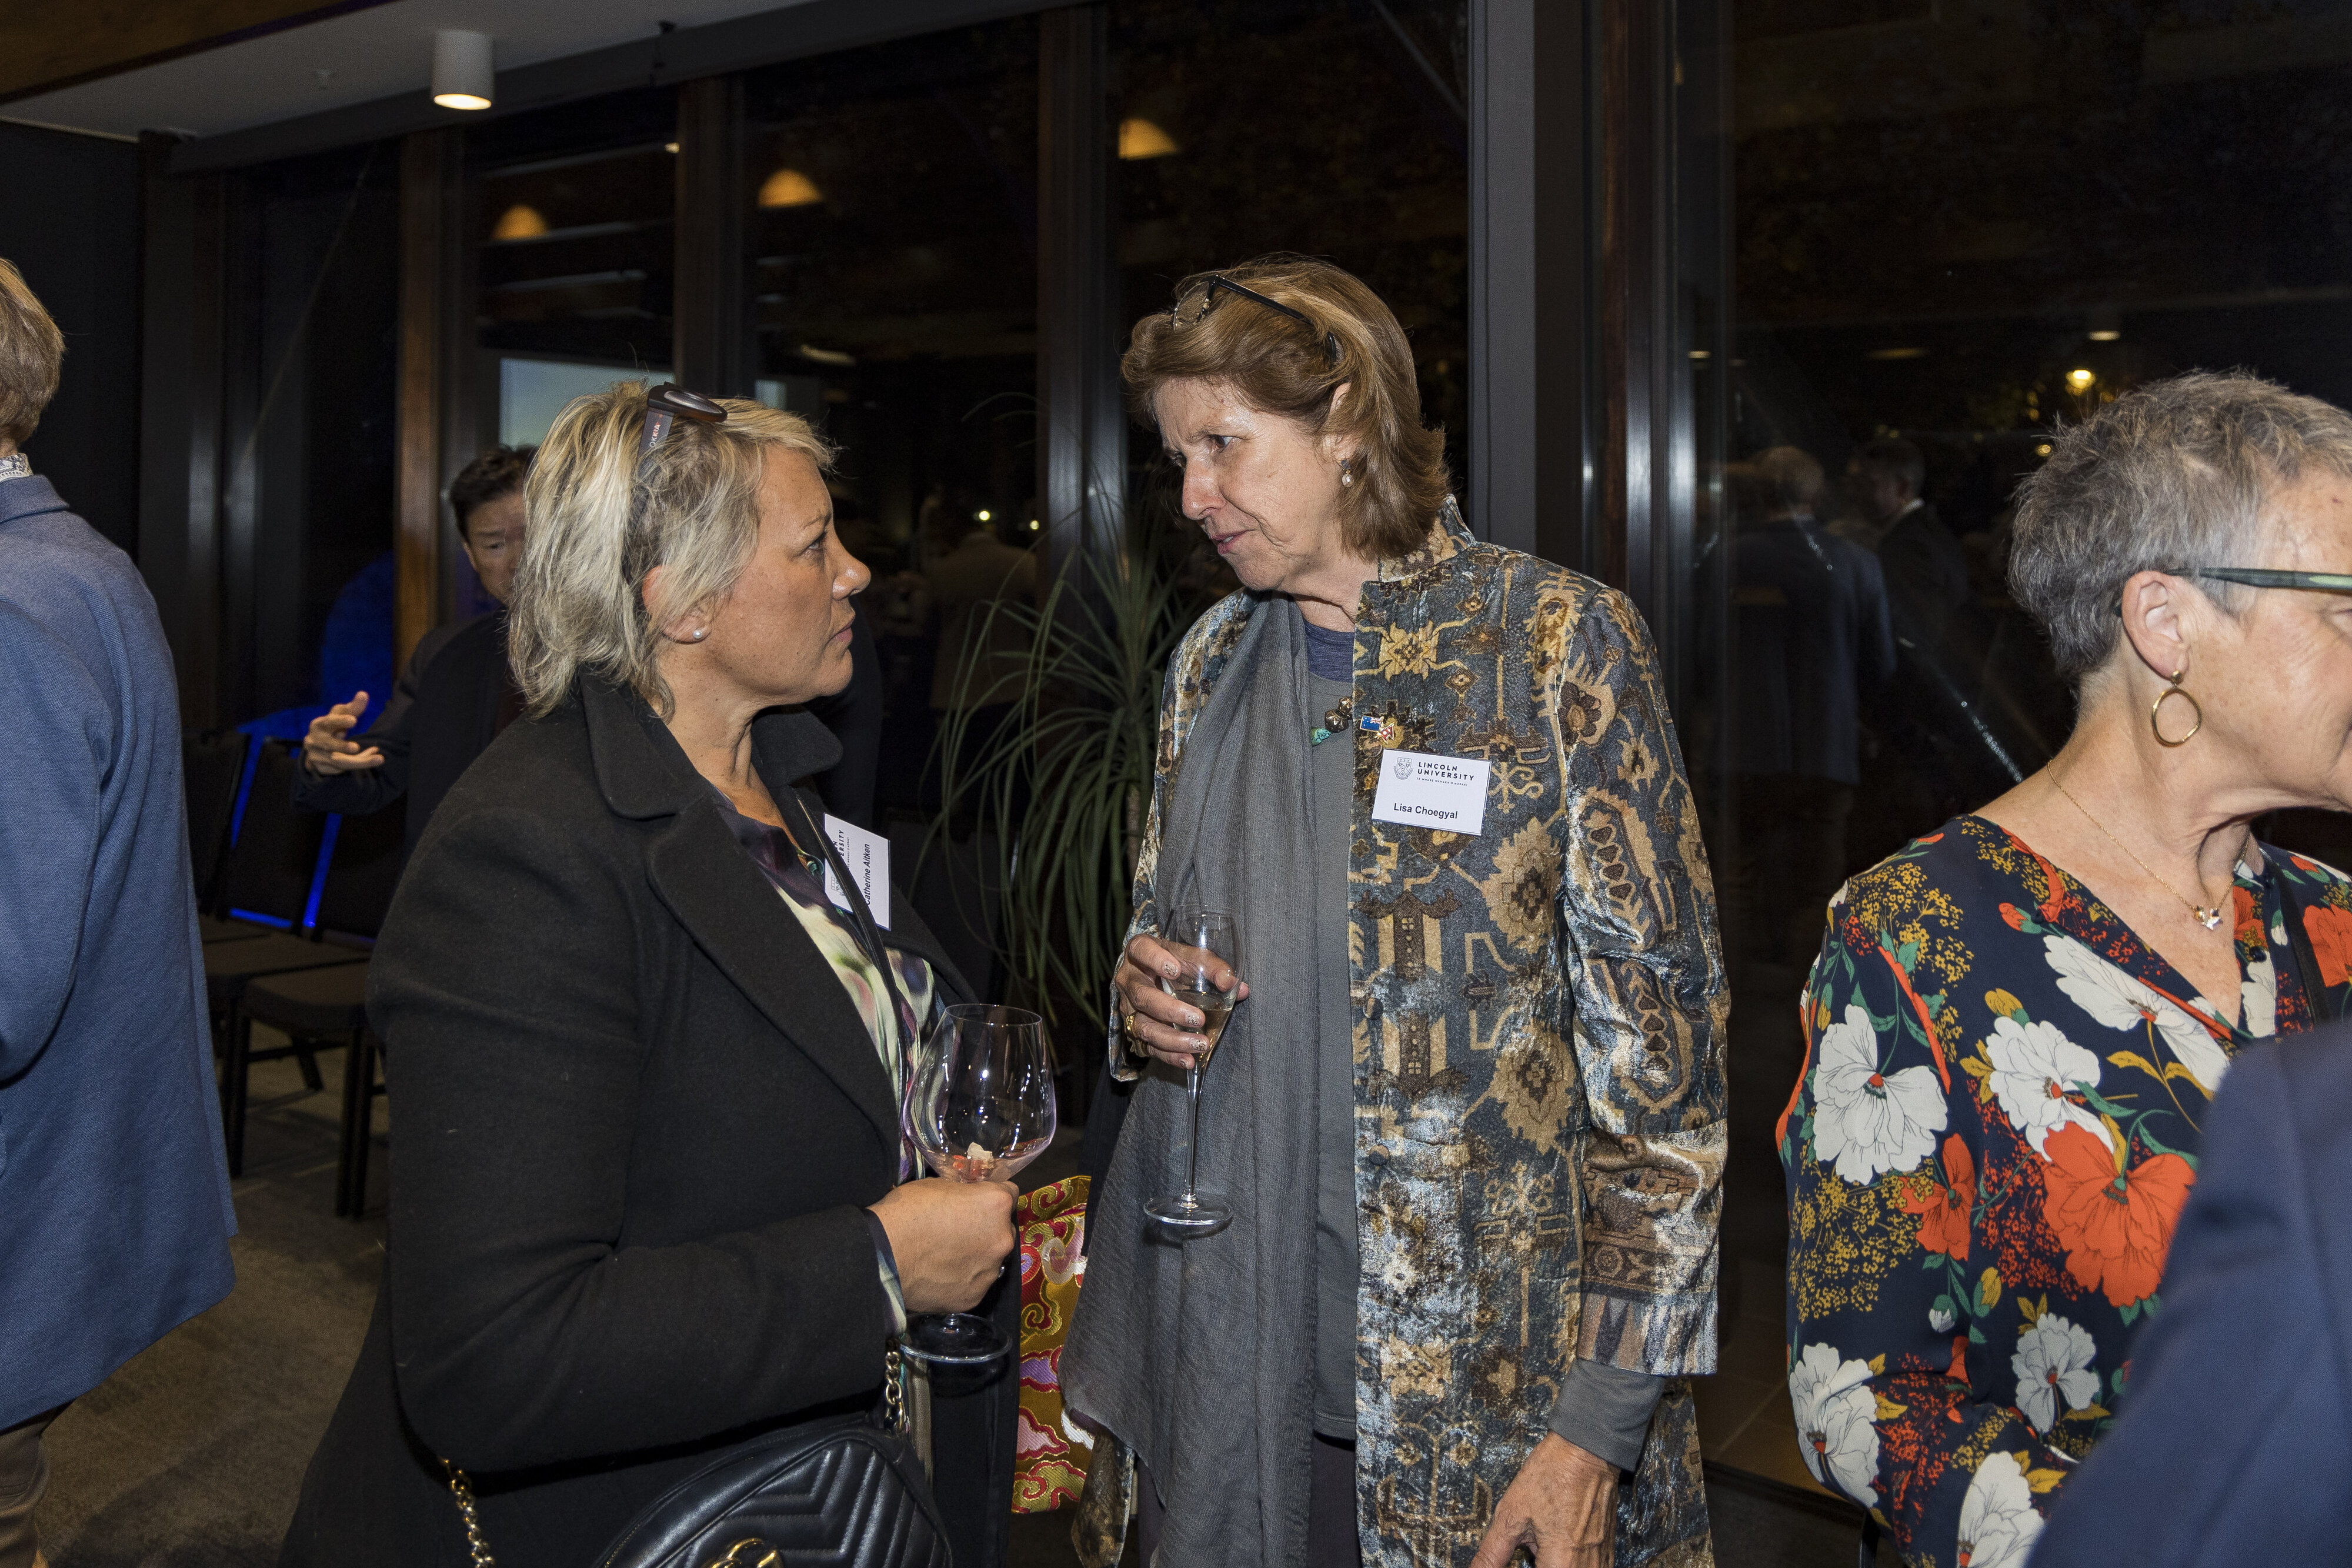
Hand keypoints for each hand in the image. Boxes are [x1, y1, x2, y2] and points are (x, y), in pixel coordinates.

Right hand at [302, 692, 384, 774]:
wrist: (316, 747)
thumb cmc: (332, 726)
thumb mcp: (340, 715)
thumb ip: (353, 708)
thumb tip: (363, 694)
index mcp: (318, 724)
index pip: (328, 722)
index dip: (340, 721)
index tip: (353, 719)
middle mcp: (314, 741)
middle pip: (329, 745)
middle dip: (342, 746)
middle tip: (356, 747)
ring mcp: (316, 756)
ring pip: (338, 760)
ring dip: (358, 761)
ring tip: (378, 759)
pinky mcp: (321, 768)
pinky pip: (340, 769)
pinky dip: (357, 764)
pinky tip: (371, 760)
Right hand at [867, 1177, 1016, 1313]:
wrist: (883, 1256)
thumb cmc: (907, 1212)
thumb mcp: (937, 1185)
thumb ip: (963, 1193)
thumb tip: (967, 1198)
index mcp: (996, 1205)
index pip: (1010, 1193)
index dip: (992, 1195)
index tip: (978, 1200)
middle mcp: (1002, 1239)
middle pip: (1003, 1229)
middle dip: (987, 1228)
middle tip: (960, 1231)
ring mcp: (990, 1271)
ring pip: (990, 1259)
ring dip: (977, 1255)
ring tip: (947, 1258)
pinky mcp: (975, 1297)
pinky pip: (975, 1283)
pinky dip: (963, 1278)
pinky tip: (941, 1275)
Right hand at [1114, 932, 1249, 1071]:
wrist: (1156, 976)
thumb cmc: (1175, 962)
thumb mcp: (1191, 957)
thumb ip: (1213, 967)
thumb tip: (1235, 986)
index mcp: (1139, 952)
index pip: (1140, 950)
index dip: (1155, 960)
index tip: (1175, 970)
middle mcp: (1129, 980)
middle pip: (1142, 996)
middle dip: (1171, 1010)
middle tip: (1199, 1018)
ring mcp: (1129, 1008)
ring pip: (1144, 1026)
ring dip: (1173, 1039)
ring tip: (1200, 1043)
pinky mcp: (1135, 1030)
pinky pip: (1149, 1047)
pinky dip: (1170, 1056)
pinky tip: (1189, 1060)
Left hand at [1468, 1435, 1618, 1567]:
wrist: (1587, 1449)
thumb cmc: (1551, 1476)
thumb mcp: (1511, 1515)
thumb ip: (1493, 1553)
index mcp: (1564, 1564)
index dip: (1526, 1567)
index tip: (1519, 1559)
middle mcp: (1589, 1567)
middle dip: (1537, 1564)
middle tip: (1527, 1549)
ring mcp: (1601, 1560)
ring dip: (1551, 1564)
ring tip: (1540, 1546)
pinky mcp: (1606, 1551)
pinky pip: (1586, 1567)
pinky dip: (1567, 1561)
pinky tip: (1556, 1544)